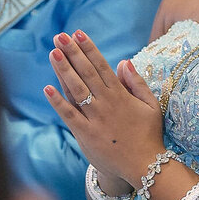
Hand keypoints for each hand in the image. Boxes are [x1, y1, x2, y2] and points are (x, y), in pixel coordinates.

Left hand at [44, 29, 163, 187]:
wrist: (145, 165)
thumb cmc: (149, 135)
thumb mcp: (151, 105)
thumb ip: (137, 83)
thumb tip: (123, 62)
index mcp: (121, 95)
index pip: (102, 66)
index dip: (89, 49)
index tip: (78, 34)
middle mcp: (106, 103)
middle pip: (86, 73)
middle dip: (72, 53)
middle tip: (60, 36)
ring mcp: (95, 118)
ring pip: (76, 90)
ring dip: (63, 70)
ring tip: (52, 52)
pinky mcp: (85, 134)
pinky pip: (69, 115)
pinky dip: (58, 102)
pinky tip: (47, 88)